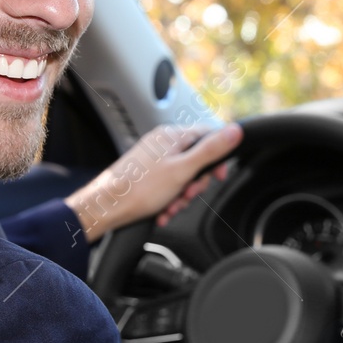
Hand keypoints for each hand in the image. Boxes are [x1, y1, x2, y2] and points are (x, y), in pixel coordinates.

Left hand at [64, 122, 242, 242]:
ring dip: (181, 196)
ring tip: (171, 207)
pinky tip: (162, 211)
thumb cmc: (139, 189)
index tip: (218, 176)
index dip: (218, 158)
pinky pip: (167, 184)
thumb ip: (211, 150)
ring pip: (182, 176)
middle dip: (195, 183)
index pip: (208, 136)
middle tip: (187, 195)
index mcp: (172, 136)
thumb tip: (235, 131)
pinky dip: (168, 199)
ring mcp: (152, 159)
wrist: (106, 207)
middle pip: (195, 159)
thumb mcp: (184, 170)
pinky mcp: (145, 174)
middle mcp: (162, 144)